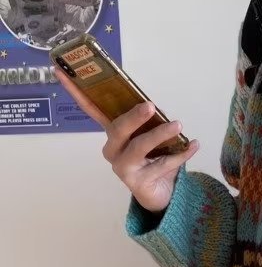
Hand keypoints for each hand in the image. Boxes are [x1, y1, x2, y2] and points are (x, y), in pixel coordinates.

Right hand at [55, 69, 198, 211]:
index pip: (92, 110)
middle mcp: (113, 150)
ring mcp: (123, 168)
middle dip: (134, 117)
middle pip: (118, 130)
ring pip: (139, 147)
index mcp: (113, 134)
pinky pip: (162, 164)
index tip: (61, 71)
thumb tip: (154, 105)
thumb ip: (149, 122)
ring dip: (160, 134)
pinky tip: (195, 145)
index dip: (77, 92)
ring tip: (178, 125)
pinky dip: (181, 154)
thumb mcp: (151, 138)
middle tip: (151, 106)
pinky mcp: (138, 183)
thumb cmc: (154, 162)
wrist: (161, 195)